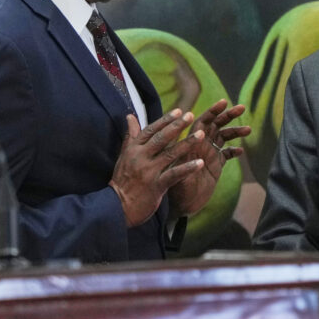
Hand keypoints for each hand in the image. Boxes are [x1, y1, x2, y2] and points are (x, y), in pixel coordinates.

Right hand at [109, 109, 204, 226]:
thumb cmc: (122, 181)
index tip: (178, 111)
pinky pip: (174, 174)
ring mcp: (148, 171)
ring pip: (170, 154)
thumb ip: (130, 136)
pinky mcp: (156, 186)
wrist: (117, 206)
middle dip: (177, 126)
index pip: (150, 130)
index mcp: (133, 149)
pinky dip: (187, 168)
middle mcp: (140, 157)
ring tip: (201, 135)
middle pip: (161, 138)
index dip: (165, 120)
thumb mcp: (124, 156)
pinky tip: (200, 163)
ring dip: (187, 143)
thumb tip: (130, 116)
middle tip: (191, 115)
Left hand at [168, 99, 250, 216]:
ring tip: (248, 129)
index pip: (202, 122)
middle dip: (228, 115)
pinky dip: (234, 150)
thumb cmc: (175, 192)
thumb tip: (194, 147)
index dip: (212, 111)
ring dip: (235, 131)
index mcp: (190, 144)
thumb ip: (185, 164)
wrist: (181, 207)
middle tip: (242, 107)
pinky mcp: (215, 166)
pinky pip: (226, 154)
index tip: (224, 103)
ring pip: (223, 137)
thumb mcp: (178, 177)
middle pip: (215, 125)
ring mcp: (208, 155)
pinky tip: (241, 151)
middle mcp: (200, 146)